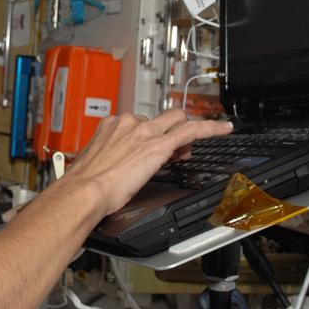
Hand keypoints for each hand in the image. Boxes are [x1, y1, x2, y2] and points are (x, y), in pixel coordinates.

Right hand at [62, 110, 233, 217]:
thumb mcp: (98, 164)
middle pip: (161, 118)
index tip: (153, 146)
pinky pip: (192, 130)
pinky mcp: (159, 144)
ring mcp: (145, 131)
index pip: (141, 122)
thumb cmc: (85, 184)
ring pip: (177, 120)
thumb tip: (124, 166)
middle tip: (173, 152)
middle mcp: (128, 123)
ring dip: (184, 135)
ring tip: (184, 155)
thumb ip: (114, 158)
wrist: (85, 191)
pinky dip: (211, 128)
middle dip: (169, 131)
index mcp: (111, 125)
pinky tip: (224, 129)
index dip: (152, 134)